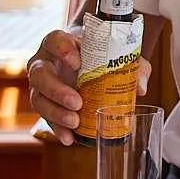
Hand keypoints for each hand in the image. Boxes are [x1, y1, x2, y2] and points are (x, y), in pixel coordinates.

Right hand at [26, 27, 149, 144]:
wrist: (85, 65)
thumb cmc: (99, 55)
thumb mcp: (117, 55)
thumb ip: (133, 66)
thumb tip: (141, 87)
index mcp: (59, 43)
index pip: (54, 40)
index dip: (62, 50)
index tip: (77, 63)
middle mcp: (44, 63)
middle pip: (40, 74)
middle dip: (57, 90)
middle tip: (77, 102)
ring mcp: (41, 85)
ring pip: (38, 99)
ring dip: (56, 113)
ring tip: (75, 122)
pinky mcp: (44, 104)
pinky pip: (45, 118)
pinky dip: (58, 130)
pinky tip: (70, 138)